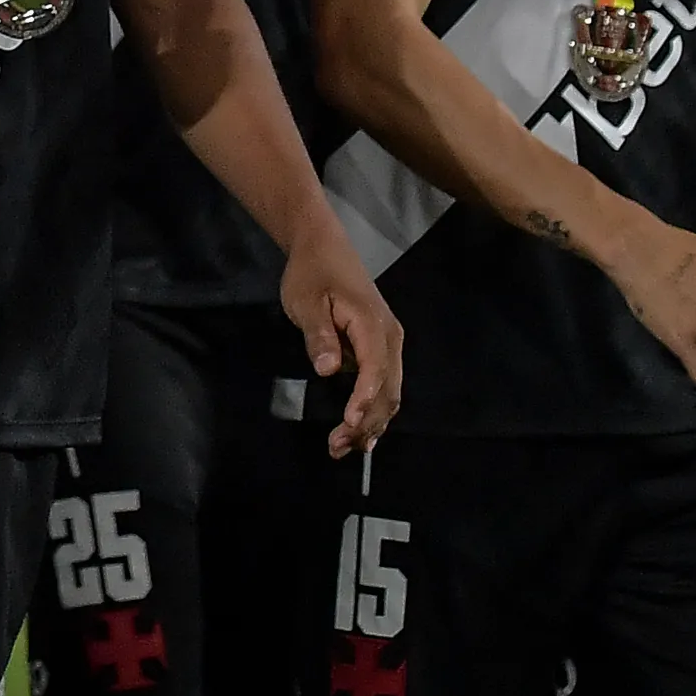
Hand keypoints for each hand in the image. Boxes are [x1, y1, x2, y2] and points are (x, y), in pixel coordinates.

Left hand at [280, 222, 402, 456]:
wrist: (324, 248)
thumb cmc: (312, 273)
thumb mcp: (305, 301)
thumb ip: (319, 335)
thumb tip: (328, 370)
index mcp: (372, 325)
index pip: (374, 370)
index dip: (364, 399)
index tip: (348, 423)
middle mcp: (390, 338)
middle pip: (387, 390)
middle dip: (366, 423)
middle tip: (336, 446)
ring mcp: (389, 345)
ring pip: (389, 393)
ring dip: (371, 423)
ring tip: (342, 447)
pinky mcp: (381, 349)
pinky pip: (384, 386)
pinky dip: (374, 410)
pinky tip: (359, 432)